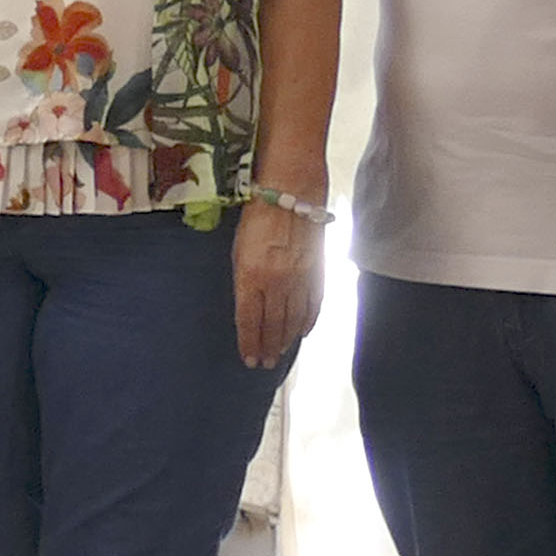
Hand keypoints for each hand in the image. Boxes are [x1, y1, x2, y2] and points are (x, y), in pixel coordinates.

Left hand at [232, 202, 322, 367]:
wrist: (292, 193)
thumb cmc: (257, 217)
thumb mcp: (238, 250)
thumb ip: (243, 281)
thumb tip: (247, 306)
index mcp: (250, 277)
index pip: (249, 321)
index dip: (249, 343)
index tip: (249, 359)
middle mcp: (276, 283)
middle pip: (272, 325)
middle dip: (268, 347)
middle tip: (265, 363)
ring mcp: (300, 279)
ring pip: (293, 319)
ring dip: (286, 340)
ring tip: (280, 353)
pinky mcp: (317, 272)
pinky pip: (313, 305)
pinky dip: (307, 321)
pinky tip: (301, 332)